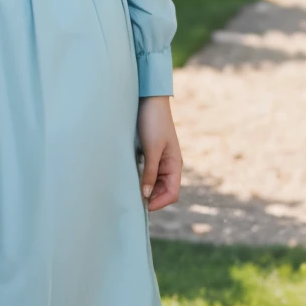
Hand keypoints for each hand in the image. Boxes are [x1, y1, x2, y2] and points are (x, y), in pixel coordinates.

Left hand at [137, 96, 181, 212]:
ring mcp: (160, 160)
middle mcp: (169, 165)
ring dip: (145, 189)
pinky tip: (130, 179)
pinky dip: (141, 179)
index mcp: (175, 165)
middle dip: (151, 198)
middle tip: (132, 200)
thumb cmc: (153, 122)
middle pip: (163, 191)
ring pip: (154, 183)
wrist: (149, 100)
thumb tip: (146, 195)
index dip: (159, 202)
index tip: (143, 205)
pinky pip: (148, 173)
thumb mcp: (152, 148)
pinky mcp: (150, 154)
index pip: (172, 193)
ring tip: (130, 191)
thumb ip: (150, 172)